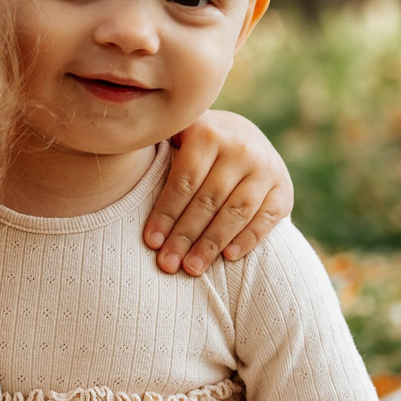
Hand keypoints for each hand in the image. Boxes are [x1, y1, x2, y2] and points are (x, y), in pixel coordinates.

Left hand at [146, 111, 292, 275]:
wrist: (244, 135)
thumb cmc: (195, 146)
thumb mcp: (178, 136)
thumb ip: (156, 148)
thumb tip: (115, 160)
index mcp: (208, 133)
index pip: (184, 180)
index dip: (166, 213)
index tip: (151, 242)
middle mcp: (241, 147)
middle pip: (208, 200)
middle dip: (185, 236)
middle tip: (167, 265)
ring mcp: (266, 168)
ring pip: (236, 212)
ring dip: (212, 244)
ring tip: (191, 268)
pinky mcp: (284, 189)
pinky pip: (266, 219)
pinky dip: (248, 239)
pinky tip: (228, 258)